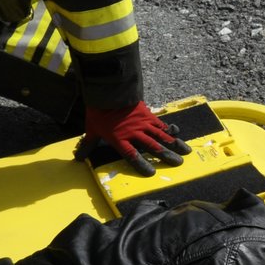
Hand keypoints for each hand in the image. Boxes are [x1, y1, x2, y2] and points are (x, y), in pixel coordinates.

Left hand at [76, 102, 191, 176]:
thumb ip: (88, 145)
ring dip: (174, 143)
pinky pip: (160, 124)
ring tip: (186, 150)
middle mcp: (134, 133)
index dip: (142, 165)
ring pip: (161, 135)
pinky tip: (177, 134)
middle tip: (178, 163)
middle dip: (167, 156)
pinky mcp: (147, 114)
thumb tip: (78, 158)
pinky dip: (169, 130)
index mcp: (120, 140)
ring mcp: (143, 123)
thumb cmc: (98, 112)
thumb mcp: (91, 129)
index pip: (133, 156)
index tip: (151, 173)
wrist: (108, 91)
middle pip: (153, 147)